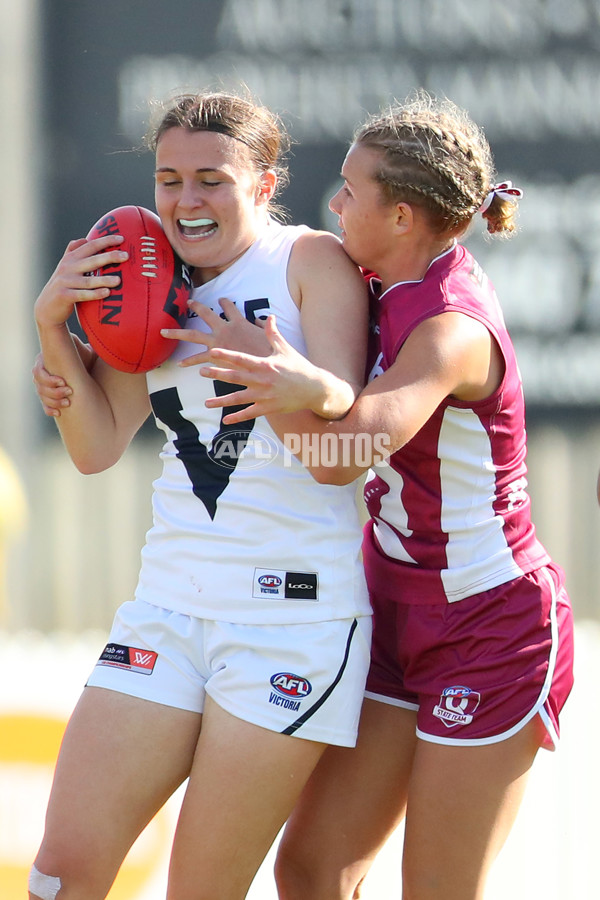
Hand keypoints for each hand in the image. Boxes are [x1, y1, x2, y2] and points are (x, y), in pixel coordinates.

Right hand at [32, 336, 96, 416]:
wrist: (91, 366)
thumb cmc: (85, 354)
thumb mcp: (78, 345)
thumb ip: (73, 341)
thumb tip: (73, 336)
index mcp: (45, 361)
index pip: (38, 372)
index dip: (49, 379)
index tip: (63, 382)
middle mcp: (42, 373)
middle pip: (39, 386)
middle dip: (54, 391)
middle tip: (70, 392)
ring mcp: (45, 386)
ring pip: (42, 396)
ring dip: (54, 401)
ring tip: (68, 402)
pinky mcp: (52, 397)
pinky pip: (45, 405)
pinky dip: (50, 409)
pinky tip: (59, 413)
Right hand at [34, 235, 128, 329]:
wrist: (47, 307)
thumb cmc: (62, 285)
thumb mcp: (65, 266)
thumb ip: (73, 252)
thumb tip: (84, 238)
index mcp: (70, 258)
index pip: (90, 245)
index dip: (105, 241)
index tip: (121, 239)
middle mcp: (67, 267)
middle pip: (92, 260)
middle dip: (110, 256)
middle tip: (126, 256)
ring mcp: (65, 282)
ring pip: (88, 280)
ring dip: (104, 280)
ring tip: (119, 280)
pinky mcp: (64, 296)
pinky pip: (83, 295)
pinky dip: (95, 294)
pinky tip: (107, 293)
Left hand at [160, 298, 271, 366]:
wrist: (264, 367)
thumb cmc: (269, 352)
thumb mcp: (270, 335)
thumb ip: (265, 327)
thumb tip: (267, 320)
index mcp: (239, 322)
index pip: (230, 307)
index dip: (225, 302)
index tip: (222, 299)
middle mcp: (225, 329)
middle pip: (206, 313)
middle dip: (196, 307)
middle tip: (188, 302)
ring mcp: (217, 342)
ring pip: (192, 335)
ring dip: (177, 333)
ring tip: (164, 332)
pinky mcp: (214, 356)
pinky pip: (198, 358)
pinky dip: (189, 361)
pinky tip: (179, 363)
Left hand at [198, 316, 330, 424]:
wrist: (314, 388)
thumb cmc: (299, 367)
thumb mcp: (285, 349)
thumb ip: (273, 333)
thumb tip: (269, 316)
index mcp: (264, 364)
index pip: (241, 358)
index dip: (225, 355)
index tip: (211, 351)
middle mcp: (262, 380)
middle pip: (235, 377)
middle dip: (217, 374)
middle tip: (201, 371)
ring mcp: (264, 395)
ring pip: (238, 398)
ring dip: (221, 401)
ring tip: (206, 403)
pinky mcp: (268, 408)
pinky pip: (250, 413)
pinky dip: (238, 417)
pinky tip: (226, 420)